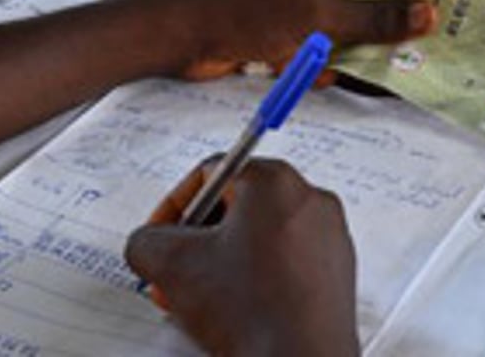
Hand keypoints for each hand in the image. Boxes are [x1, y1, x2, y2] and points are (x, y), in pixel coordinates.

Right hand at [124, 158, 358, 355]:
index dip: (173, 206)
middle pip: (237, 207)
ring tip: (200, 299)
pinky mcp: (338, 271)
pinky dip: (255, 279)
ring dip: (221, 264)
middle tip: (175, 272)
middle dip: (197, 242)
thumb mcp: (171, 265)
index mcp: (276, 182)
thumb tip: (149, 243)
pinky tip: (234, 312)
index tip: (161, 236)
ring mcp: (330, 236)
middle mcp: (311, 200)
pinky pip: (285, 263)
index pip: (211, 173)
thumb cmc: (251, 310)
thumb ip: (146, 240)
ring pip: (260, 238)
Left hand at [159, 0, 436, 79]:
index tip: (457, 0)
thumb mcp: (320, 17)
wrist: (179, 36)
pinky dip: (329, 63)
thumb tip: (430, 14)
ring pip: (356, 27)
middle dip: (395, 24)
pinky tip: (317, 74)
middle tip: (432, 46)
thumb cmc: (245, 10)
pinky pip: (330, 46)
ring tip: (370, 65)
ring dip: (358, 51)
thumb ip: (377, 19)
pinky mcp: (294, 27)